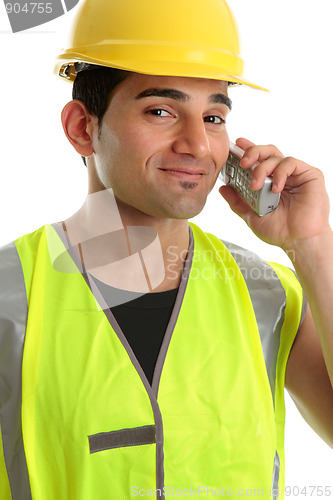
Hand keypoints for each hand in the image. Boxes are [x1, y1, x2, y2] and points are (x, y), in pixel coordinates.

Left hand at [219, 137, 330, 252]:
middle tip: (242, 163)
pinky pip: (291, 163)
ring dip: (262, 168)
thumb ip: (237, 202)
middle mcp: (282, 175)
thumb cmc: (280, 231)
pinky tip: (276, 188)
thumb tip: (222, 188)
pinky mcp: (309, 175)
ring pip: (276, 156)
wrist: (299, 243)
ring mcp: (296, 174)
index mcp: (270, 182)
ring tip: (256, 185)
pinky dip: (280, 173)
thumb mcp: (251, 216)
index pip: (258, 160)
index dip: (248, 149)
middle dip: (252, 152)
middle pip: (267, 152)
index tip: (237, 143)